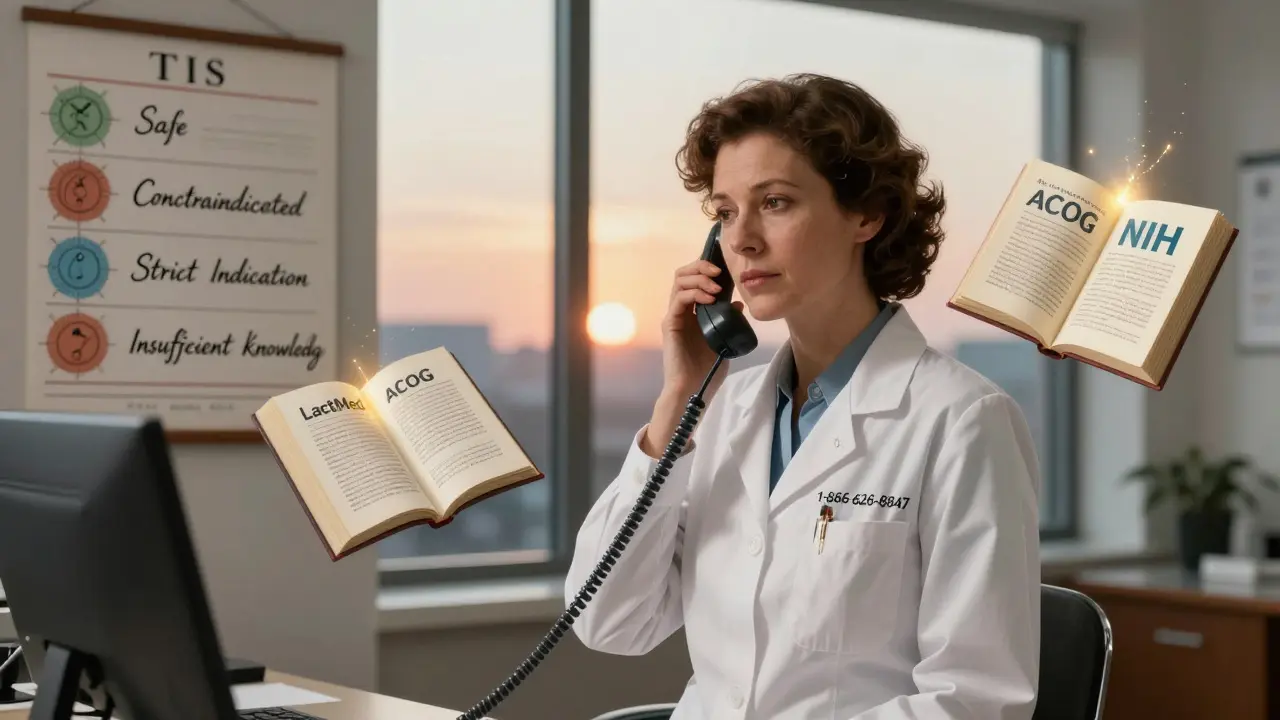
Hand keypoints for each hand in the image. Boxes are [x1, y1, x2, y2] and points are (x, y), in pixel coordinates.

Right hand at [641, 260, 740, 456]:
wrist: (694, 389)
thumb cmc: (707, 369)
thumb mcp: (724, 339)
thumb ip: (729, 321)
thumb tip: (739, 304)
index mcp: (693, 312)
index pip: (694, 279)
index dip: (706, 268)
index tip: (725, 268)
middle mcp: (681, 310)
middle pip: (683, 274)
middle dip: (701, 267)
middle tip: (719, 272)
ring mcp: (674, 316)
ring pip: (679, 282)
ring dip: (699, 278)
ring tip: (717, 287)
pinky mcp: (670, 324)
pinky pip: (679, 300)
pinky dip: (695, 294)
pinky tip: (710, 299)